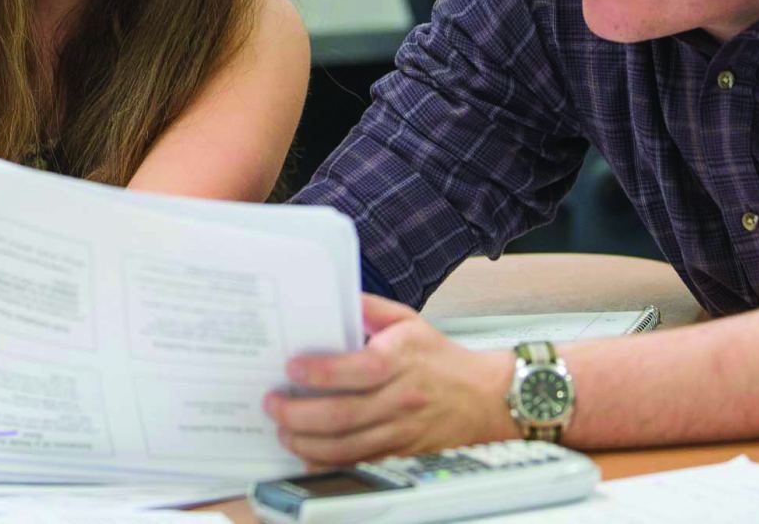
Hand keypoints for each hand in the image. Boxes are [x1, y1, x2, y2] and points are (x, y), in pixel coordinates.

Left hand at [264, 293, 515, 467]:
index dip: (319, 371)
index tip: (291, 367)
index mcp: (399, 360)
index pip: (355, 369)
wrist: (485, 398)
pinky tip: (307, 453)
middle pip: (341, 415)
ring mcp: (398, 431)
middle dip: (299, 413)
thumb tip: (339, 297)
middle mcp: (398, 398)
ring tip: (283, 430)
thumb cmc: (442, 358)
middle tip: (273, 404)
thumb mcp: (409, 321)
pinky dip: (327, 462)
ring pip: (345, 446)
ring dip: (306, 442)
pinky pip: (357, 463)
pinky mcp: (399, 453)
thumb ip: (371, 308)